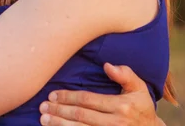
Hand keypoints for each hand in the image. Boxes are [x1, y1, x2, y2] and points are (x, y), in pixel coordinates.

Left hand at [38, 63, 162, 125]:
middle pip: (80, 116)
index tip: (52, 94)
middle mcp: (115, 123)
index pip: (88, 100)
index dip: (68, 97)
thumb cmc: (142, 108)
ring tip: (43, 120)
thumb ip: (125, 74)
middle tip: (42, 107)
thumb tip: (106, 65)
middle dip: (59, 111)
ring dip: (59, 125)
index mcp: (121, 106)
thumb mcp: (139, 89)